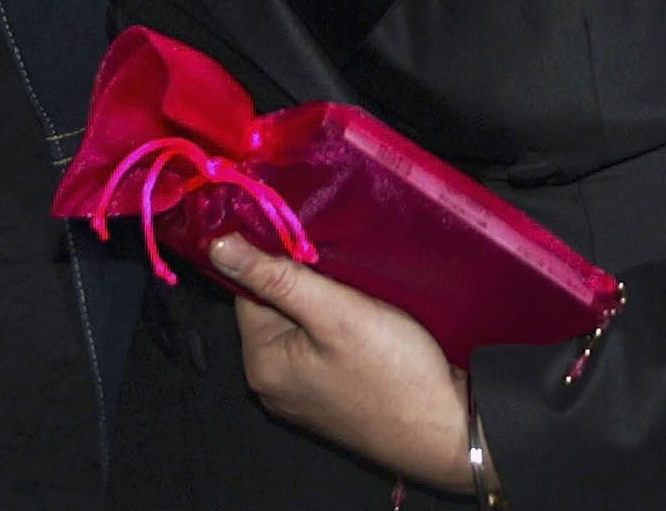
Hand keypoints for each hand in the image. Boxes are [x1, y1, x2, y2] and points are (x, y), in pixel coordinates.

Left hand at [212, 235, 472, 489]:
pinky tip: (368, 319)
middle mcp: (271, 384)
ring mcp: (301, 394)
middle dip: (304, 280)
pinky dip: (339, 326)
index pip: (248, 289)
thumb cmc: (393, 373)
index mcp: (261, 363)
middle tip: (344, 264)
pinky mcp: (329, 397)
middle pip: (274, 308)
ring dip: (325, 302)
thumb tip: (219, 246)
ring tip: (360, 289)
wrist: (445, 430)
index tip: (311, 235)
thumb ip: (278, 278)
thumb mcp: (336, 313)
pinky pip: (321, 347)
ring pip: (301, 325)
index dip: (277, 257)